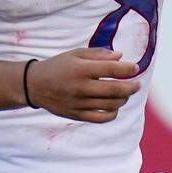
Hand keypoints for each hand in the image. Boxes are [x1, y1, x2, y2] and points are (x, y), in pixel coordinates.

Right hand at [26, 47, 140, 122]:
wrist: (34, 85)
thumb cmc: (59, 66)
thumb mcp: (76, 54)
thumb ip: (99, 54)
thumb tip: (121, 57)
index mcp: (81, 69)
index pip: (111, 69)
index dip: (128, 69)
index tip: (135, 67)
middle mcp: (81, 87)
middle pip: (115, 90)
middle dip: (131, 87)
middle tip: (137, 84)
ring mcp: (79, 103)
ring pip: (110, 105)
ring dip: (123, 99)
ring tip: (125, 93)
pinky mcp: (76, 115)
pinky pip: (101, 118)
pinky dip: (112, 113)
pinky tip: (114, 106)